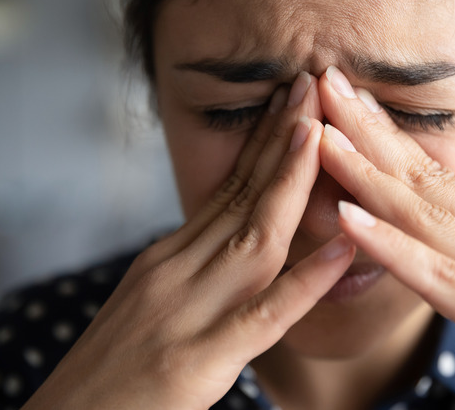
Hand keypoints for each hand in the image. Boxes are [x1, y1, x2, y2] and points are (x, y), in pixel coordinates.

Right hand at [22, 73, 354, 409]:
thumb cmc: (113, 368)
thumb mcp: (150, 301)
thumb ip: (193, 266)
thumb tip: (235, 234)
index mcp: (169, 257)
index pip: (227, 188)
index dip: (265, 142)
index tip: (294, 101)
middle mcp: (176, 271)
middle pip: (241, 196)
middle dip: (282, 140)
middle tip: (312, 85)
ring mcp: (187, 312)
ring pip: (253, 237)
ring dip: (290, 182)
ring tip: (321, 133)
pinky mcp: (198, 359)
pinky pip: (262, 314)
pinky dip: (305, 279)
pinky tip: (341, 247)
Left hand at [316, 67, 454, 409]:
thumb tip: (444, 238)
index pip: (437, 173)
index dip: (387, 136)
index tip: (348, 103)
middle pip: (423, 176)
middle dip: (366, 130)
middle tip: (322, 83)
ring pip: (422, 213)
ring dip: (363, 172)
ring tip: (318, 135)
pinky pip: (436, 273)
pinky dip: (388, 243)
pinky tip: (347, 216)